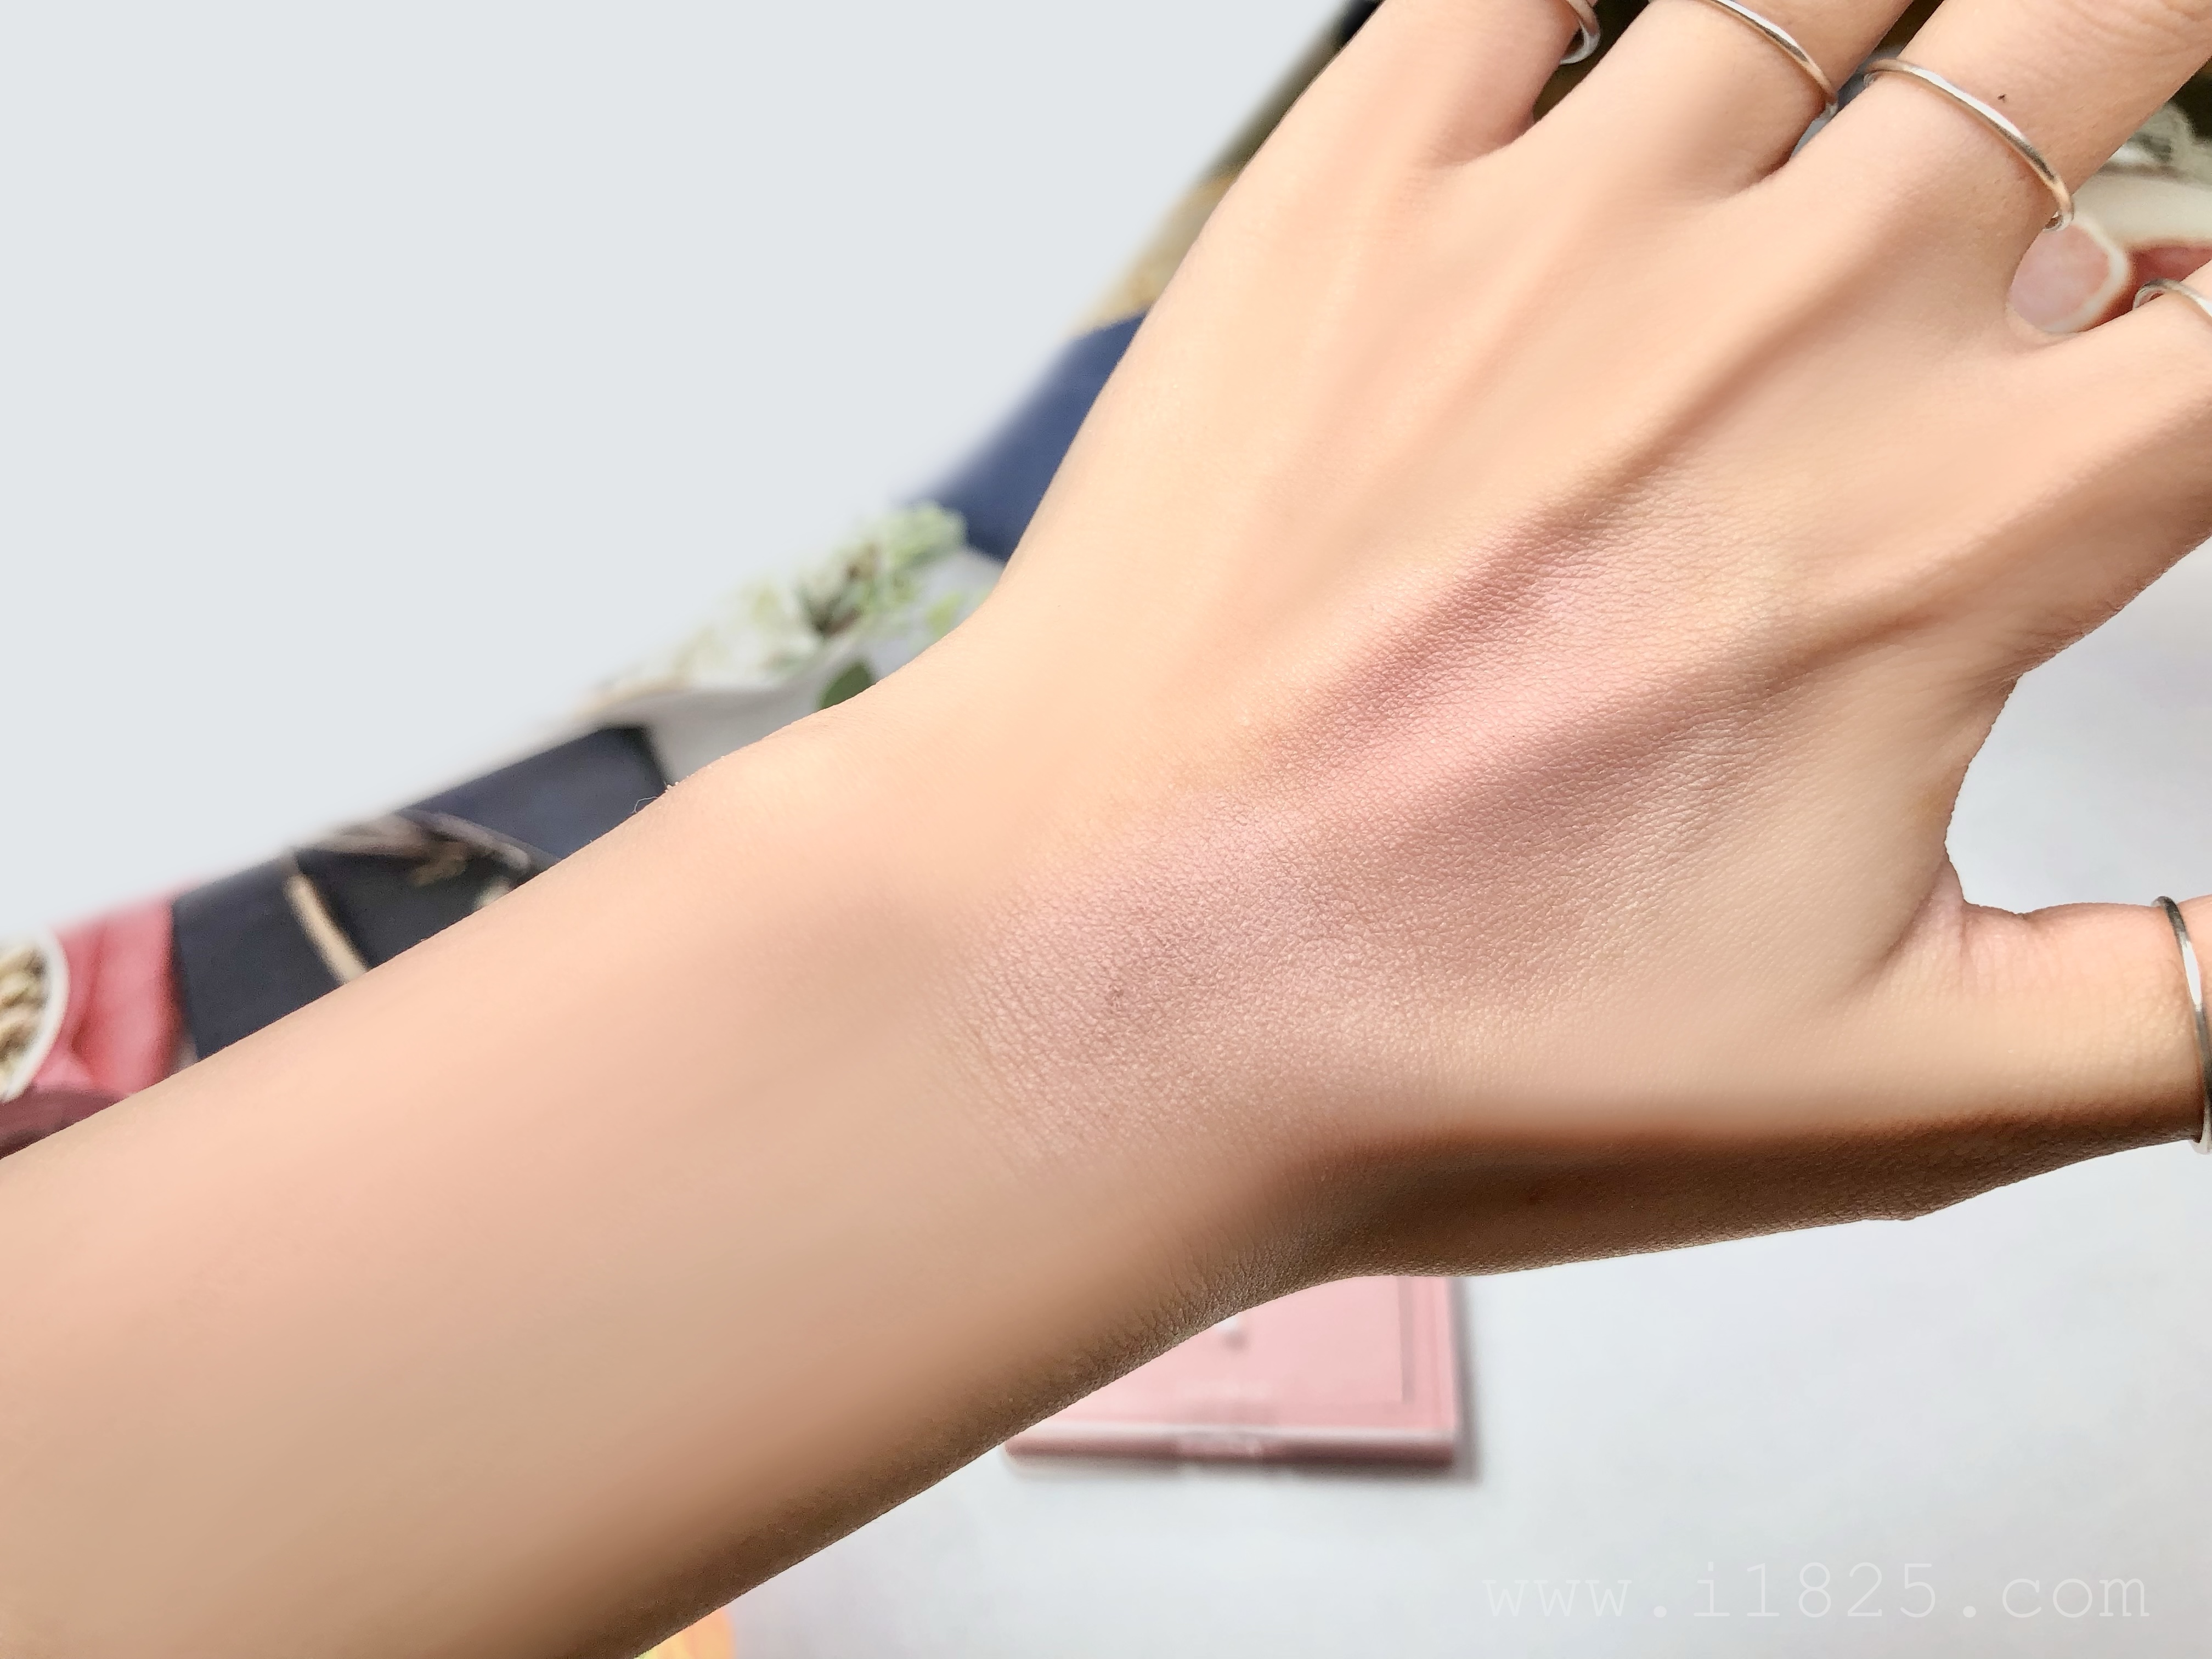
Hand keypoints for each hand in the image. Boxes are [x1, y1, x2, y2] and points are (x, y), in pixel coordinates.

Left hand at [840, 0, 2211, 1276]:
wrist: (1101, 979)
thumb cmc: (1436, 1045)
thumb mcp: (1878, 1093)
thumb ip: (2165, 1007)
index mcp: (1944, 533)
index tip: (2177, 344)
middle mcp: (1776, 330)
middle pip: (2093, 31)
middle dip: (2138, 34)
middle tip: (2101, 94)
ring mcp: (1549, 233)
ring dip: (1894, 15)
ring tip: (1881, 92)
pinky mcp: (1344, 201)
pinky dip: (1575, 2)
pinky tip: (1608, 59)